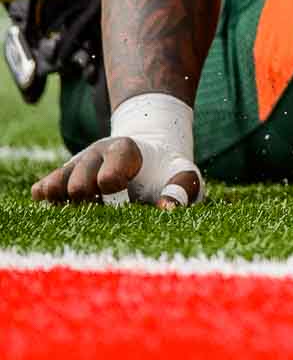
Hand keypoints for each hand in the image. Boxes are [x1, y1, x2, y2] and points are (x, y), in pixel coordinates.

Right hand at [32, 136, 201, 208]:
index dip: (114, 191)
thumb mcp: (182, 173)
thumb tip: (166, 209)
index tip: (123, 194)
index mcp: (123, 150)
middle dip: (91, 204)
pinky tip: (49, 204)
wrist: (148, 155)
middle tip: (105, 209)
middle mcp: (94, 155)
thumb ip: (182, 189)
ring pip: (57, 189)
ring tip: (88, 209)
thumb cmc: (165, 170)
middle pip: (78, 187)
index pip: (108, 177)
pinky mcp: (62, 178)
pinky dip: (45, 199)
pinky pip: (42, 189)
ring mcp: (76, 166)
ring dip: (69, 207)